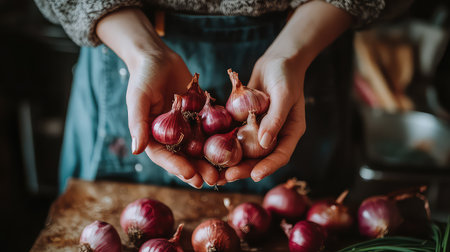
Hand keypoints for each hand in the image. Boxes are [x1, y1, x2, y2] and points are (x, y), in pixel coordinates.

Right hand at [97, 8, 218, 187]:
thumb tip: (136, 150)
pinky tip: (235, 146)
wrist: (158, 57)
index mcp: (153, 136)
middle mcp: (171, 136)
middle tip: (213, 181)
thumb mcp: (138, 98)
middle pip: (185, 158)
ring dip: (212, 160)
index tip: (190, 174)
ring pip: (200, 148)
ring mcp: (187, 127)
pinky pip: (212, 130)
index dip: (176, 167)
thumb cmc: (143, 76)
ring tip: (225, 172)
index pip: (164, 157)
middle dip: (199, 170)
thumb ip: (138, 123)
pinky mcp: (200, 116)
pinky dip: (222, 139)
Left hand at [219, 0, 351, 183]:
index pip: (280, 155)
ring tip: (215, 173)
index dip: (268, 167)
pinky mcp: (245, 122)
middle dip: (243, 169)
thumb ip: (275, 119)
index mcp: (290, 132)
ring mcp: (259, 129)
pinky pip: (234, 135)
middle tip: (226, 177)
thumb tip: (265, 143)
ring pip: (244, 150)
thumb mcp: (283, 95)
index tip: (254, 176)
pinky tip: (208, 150)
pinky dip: (223, 143)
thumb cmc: (285, 74)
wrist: (276, 60)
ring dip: (230, 161)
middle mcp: (274, 134)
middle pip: (259, 158)